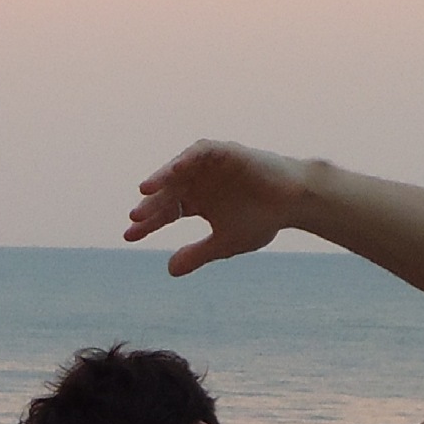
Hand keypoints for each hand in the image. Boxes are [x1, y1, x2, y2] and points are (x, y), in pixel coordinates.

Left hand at [125, 139, 310, 275]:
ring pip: (177, 171)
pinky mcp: (224, 152)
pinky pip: (198, 153)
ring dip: (161, 179)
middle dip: (151, 206)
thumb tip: (168, 271)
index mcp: (196, 201)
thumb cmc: (263, 220)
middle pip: (166, 193)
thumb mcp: (224, 243)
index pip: (165, 212)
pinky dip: (183, 161)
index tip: (129, 237)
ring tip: (145, 192)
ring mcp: (209, 166)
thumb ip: (197, 254)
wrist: (295, 202)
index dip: (148, 224)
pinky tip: (171, 173)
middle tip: (135, 220)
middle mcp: (198, 182)